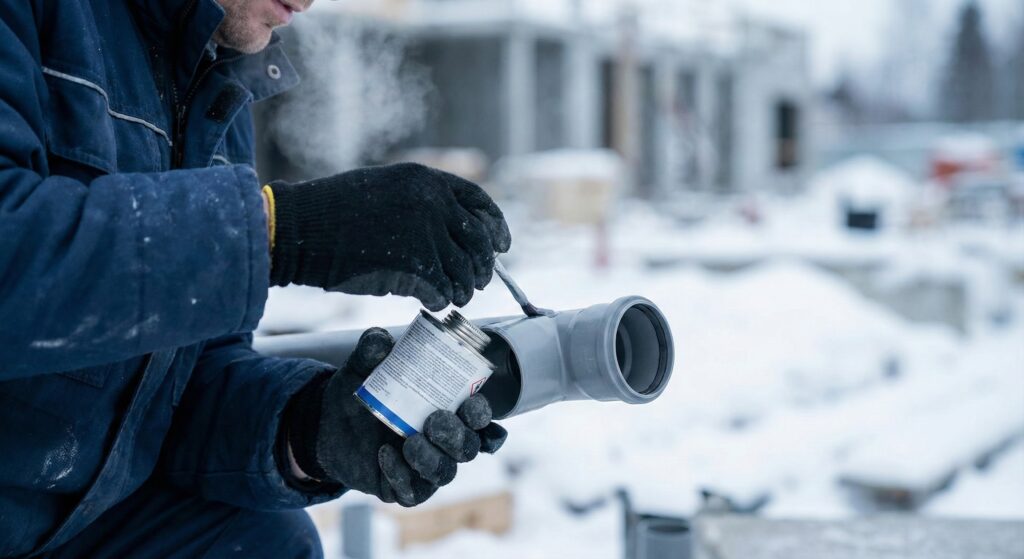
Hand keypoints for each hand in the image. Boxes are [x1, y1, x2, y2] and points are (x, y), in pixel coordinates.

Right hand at [266, 163, 510, 310]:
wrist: (299, 229)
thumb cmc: (333, 213)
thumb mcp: (384, 188)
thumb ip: (421, 202)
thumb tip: (455, 232)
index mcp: (426, 180)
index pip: (479, 203)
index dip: (495, 227)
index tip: (502, 246)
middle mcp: (432, 203)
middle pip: (478, 242)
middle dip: (482, 266)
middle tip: (478, 282)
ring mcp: (425, 234)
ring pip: (464, 271)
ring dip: (463, 289)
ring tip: (455, 297)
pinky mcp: (414, 267)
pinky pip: (442, 291)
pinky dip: (440, 301)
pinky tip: (432, 304)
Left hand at [282, 328, 507, 506]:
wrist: (327, 426)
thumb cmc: (360, 395)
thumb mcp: (361, 370)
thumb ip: (371, 351)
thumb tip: (381, 339)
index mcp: (447, 410)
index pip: (479, 418)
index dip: (481, 415)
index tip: (468, 404)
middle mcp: (443, 442)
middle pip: (470, 447)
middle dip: (457, 436)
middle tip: (434, 420)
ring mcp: (425, 468)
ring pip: (446, 472)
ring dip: (432, 458)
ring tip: (409, 442)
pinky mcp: (403, 488)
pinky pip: (413, 492)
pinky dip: (402, 475)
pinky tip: (384, 456)